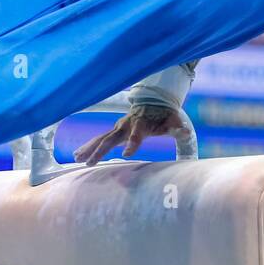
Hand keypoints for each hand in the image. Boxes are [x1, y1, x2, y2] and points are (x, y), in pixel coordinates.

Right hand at [73, 103, 192, 165]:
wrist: (154, 102)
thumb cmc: (165, 115)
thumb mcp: (174, 121)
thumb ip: (178, 127)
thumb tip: (186, 132)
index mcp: (141, 125)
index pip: (136, 135)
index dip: (132, 143)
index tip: (127, 154)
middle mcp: (126, 125)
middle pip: (111, 139)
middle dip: (100, 150)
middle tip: (89, 162)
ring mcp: (118, 127)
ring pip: (101, 138)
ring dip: (89, 148)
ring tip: (76, 158)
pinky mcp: (114, 131)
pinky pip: (99, 138)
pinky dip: (88, 145)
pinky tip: (77, 154)